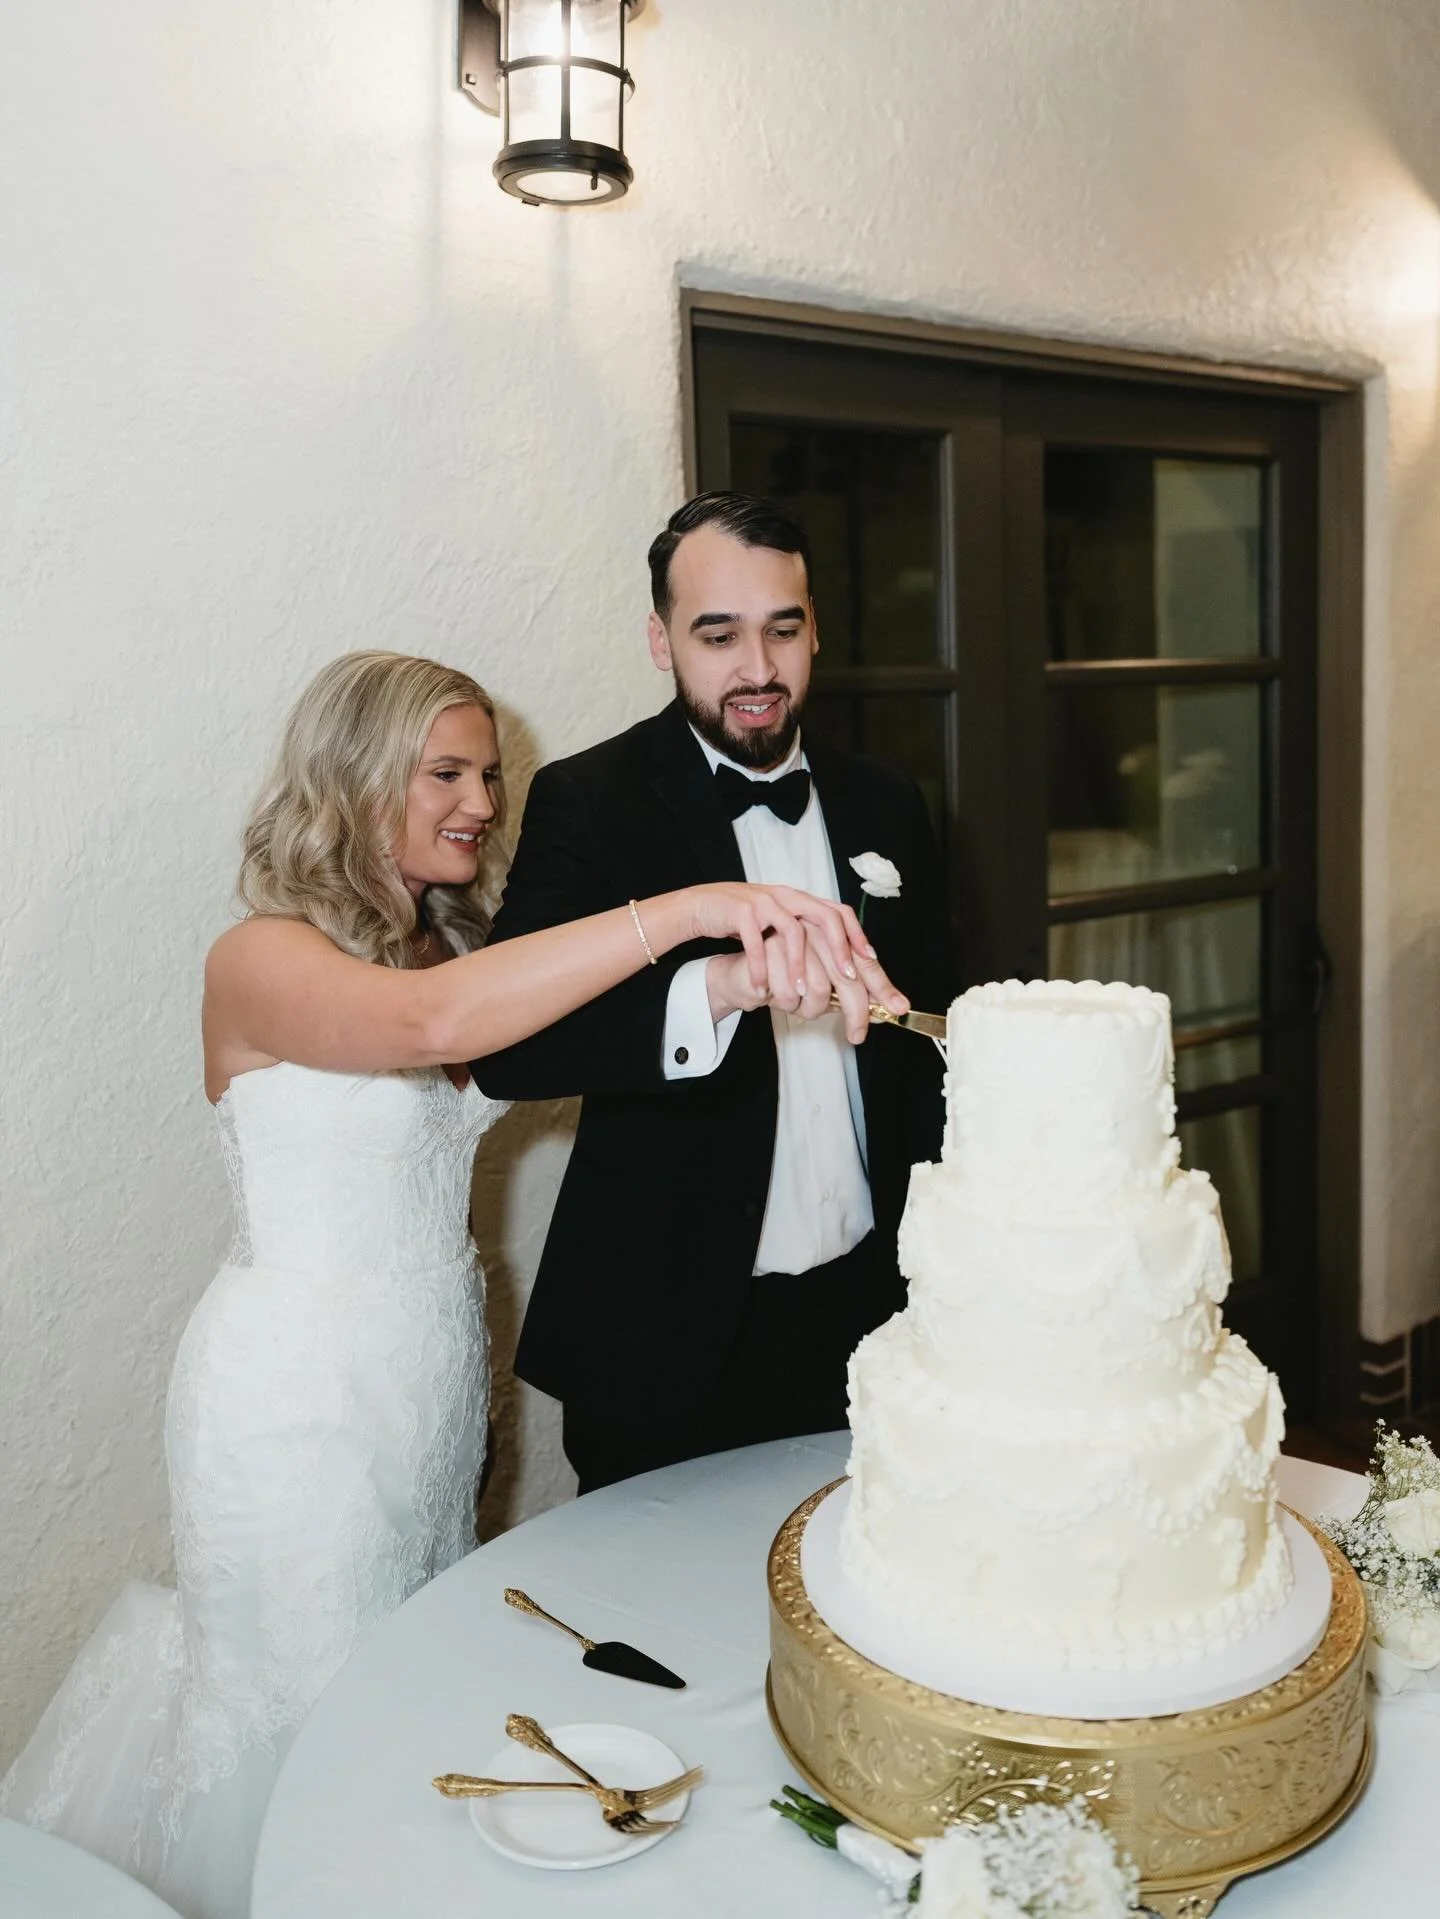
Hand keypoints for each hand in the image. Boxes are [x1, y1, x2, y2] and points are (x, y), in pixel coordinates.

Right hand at [688, 885, 907, 1043]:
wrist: (703, 905)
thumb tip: (841, 973)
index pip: (840, 913)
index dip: (858, 936)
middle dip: (841, 951)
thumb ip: (808, 941)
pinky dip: (760, 969)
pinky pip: (754, 942)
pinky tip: (761, 991)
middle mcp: (789, 897)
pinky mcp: (740, 911)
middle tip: (848, 981)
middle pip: (828, 919)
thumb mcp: (782, 926)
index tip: (873, 962)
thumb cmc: (746, 921)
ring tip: (802, 992)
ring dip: (799, 964)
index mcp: (802, 901)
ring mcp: (765, 902)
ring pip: (793, 930)